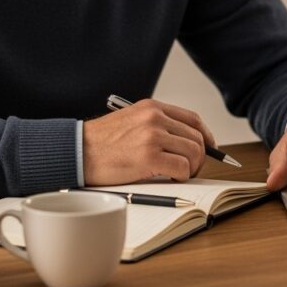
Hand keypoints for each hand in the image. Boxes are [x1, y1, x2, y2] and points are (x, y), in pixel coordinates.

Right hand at [83, 99, 217, 185]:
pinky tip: (169, 178)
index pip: (193, 119)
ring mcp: (152, 136)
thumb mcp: (131, 121)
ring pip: (194, 153)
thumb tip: (184, 143)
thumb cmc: (101, 143)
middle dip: (199, 157)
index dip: (206, 136)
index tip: (208, 148)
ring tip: (177, 175)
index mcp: (152, 107)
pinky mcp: (148, 157)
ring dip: (191, 168)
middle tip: (190, 170)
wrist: (78, 152)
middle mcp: (155, 118)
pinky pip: (182, 168)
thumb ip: (155, 126)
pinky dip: (181, 177)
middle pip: (197, 137)